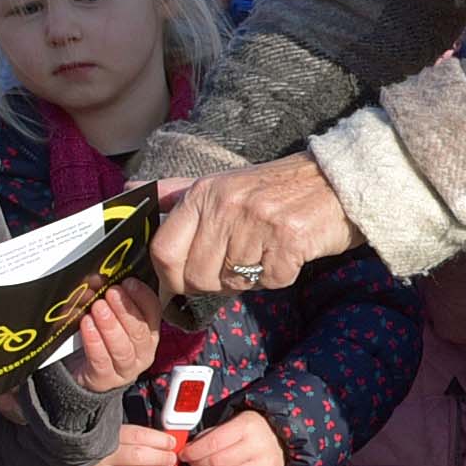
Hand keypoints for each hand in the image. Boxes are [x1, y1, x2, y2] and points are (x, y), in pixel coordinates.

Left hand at [66, 283, 161, 393]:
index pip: (154, 313)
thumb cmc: (101, 339)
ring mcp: (126, 368)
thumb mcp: (107, 316)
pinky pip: (101, 360)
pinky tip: (87, 326)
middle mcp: (142, 352)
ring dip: (110, 326)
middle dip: (125, 310)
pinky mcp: (106, 379)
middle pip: (139, 331)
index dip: (143, 297)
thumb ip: (106, 299)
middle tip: (112, 293)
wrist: (83, 370)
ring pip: (122, 348)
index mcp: (149, 332)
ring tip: (98, 308)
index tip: (129, 282)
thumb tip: (96, 279)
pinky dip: (94, 342)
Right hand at [78, 421, 183, 465]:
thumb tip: (167, 442)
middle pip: (139, 456)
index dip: (159, 440)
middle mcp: (101, 458)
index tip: (171, 442)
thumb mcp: (115, 434)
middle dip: (162, 458)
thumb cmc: (102, 448)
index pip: (137, 436)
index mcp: (104, 437)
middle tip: (172, 458)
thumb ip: (138, 437)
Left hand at [148, 156, 358, 299]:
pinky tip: (288, 254)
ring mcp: (257, 222)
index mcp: (204, 193)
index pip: (164, 250)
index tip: (185, 279)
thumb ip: (176, 194)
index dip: (170, 276)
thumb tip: (129, 195)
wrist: (336, 182)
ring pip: (232, 282)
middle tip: (235, 267)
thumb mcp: (222, 183)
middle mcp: (225, 205)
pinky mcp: (289, 240)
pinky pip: (268, 281)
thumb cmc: (275, 188)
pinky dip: (278, 276)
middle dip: (212, 283)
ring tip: (265, 251)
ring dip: (249, 278)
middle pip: (195, 276)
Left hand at [181, 410, 287, 465]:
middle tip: (192, 463)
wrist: (280, 440)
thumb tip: (189, 450)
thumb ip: (211, 435)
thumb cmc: (252, 431)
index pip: (213, 443)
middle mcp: (258, 447)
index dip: (194, 452)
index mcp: (247, 427)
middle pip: (217, 463)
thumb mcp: (233, 422)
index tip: (185, 454)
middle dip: (198, 465)